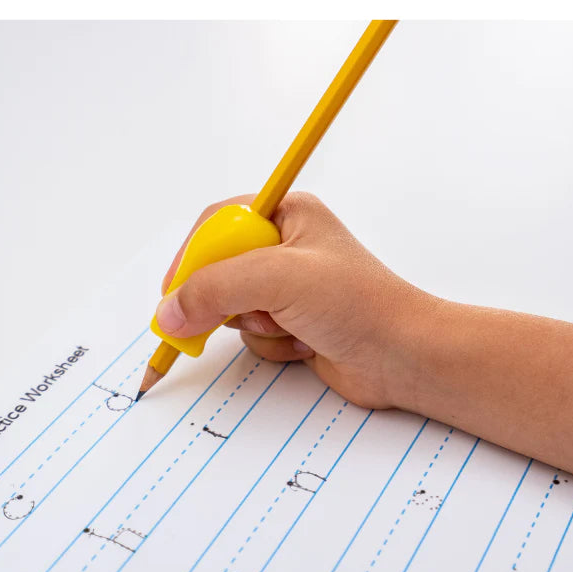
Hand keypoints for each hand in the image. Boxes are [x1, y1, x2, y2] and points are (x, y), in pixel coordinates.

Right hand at [156, 192, 438, 408]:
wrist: (402, 356)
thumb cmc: (359, 303)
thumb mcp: (279, 280)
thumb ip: (216, 289)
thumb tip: (170, 311)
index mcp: (286, 216)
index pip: (217, 226)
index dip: (191, 258)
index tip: (173, 291)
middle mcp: (285, 249)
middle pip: (219, 270)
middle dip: (224, 300)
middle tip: (221, 320)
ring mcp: (288, 290)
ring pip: (233, 309)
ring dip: (255, 326)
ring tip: (291, 326)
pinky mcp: (293, 324)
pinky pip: (253, 335)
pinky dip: (272, 345)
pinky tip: (304, 344)